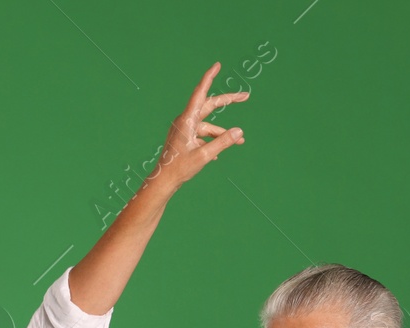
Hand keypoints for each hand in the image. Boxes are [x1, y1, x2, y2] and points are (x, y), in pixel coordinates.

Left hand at [148, 62, 248, 193]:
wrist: (163, 181)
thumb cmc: (179, 169)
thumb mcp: (204, 156)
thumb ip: (222, 142)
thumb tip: (239, 132)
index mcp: (187, 120)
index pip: (200, 93)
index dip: (209, 77)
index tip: (217, 65)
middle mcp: (185, 121)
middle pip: (209, 106)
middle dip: (228, 101)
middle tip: (246, 96)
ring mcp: (184, 130)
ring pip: (208, 125)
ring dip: (223, 132)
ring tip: (240, 142)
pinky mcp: (184, 139)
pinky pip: (202, 135)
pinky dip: (212, 141)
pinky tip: (218, 154)